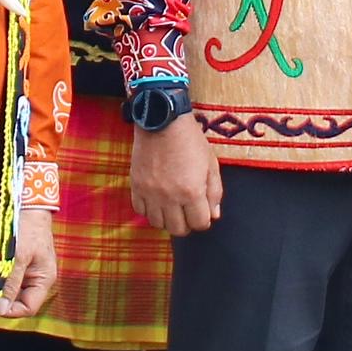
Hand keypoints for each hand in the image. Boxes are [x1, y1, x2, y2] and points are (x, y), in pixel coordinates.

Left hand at [0, 205, 58, 317]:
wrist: (27, 203)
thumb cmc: (27, 227)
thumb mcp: (17, 257)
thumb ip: (10, 283)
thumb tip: (1, 309)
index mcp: (44, 279)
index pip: (28, 308)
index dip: (10, 310)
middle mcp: (38, 278)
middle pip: (20, 300)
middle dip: (4, 297)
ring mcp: (29, 270)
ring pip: (12, 289)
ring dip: (0, 286)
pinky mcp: (20, 261)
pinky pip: (9, 276)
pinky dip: (0, 276)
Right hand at [130, 115, 222, 236]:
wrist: (162, 121)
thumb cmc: (190, 140)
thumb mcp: (210, 164)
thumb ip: (215, 192)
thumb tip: (214, 215)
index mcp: (192, 191)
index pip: (200, 224)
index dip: (204, 220)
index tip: (202, 212)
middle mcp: (170, 197)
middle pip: (178, 229)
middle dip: (187, 224)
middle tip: (188, 212)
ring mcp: (150, 193)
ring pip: (158, 224)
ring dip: (167, 219)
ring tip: (172, 207)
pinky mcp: (136, 186)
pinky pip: (140, 211)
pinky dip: (149, 210)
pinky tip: (156, 200)